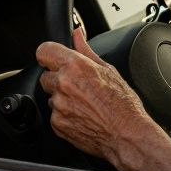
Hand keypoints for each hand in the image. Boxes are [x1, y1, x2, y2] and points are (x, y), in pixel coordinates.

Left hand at [36, 27, 160, 170]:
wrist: (127, 135)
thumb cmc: (123, 105)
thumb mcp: (109, 70)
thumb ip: (86, 50)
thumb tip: (78, 34)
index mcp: (75, 66)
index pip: (44, 51)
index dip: (49, 55)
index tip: (54, 59)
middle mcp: (63, 84)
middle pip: (46, 75)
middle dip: (58, 78)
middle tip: (78, 86)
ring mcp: (59, 105)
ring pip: (51, 96)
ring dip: (62, 97)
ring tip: (84, 103)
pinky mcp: (57, 123)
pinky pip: (54, 114)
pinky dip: (64, 115)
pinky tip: (82, 115)